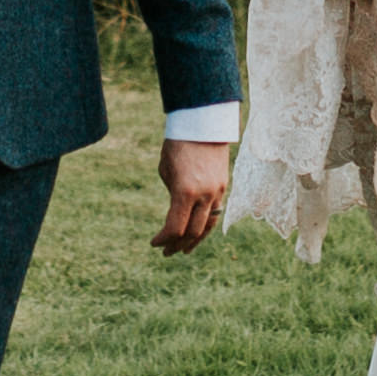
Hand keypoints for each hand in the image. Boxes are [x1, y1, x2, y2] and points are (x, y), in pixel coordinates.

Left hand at [154, 136, 231, 253]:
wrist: (203, 123)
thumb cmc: (177, 145)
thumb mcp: (166, 171)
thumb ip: (173, 195)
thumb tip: (177, 211)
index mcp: (185, 192)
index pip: (175, 228)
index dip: (163, 239)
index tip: (154, 243)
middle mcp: (204, 195)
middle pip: (192, 232)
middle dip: (177, 244)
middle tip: (166, 252)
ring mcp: (216, 192)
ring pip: (208, 226)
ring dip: (194, 240)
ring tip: (183, 250)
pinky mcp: (223, 187)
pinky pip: (215, 213)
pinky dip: (205, 225)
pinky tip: (197, 232)